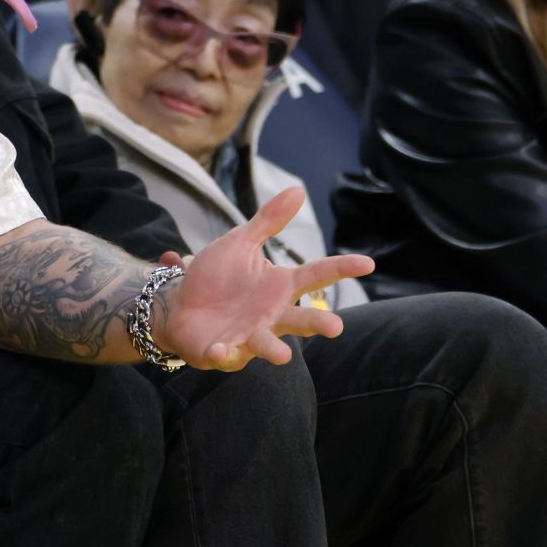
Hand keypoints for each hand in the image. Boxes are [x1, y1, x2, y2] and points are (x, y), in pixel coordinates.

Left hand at [155, 187, 373, 370]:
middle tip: (336, 327)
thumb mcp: (240, 243)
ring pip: (268, 344)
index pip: (316, 275)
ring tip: (283, 355)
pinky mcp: (224, 351)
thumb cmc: (216, 277)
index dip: (341, 268)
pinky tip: (220, 348)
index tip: (368, 262)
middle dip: (317, 323)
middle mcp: (271, 315)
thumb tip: (298, 190)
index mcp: (279, 286)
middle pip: (301, 319)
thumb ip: (268, 221)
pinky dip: (224, 354)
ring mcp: (249, 336)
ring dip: (274, 350)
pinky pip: (226, 356)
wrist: (179, 305)